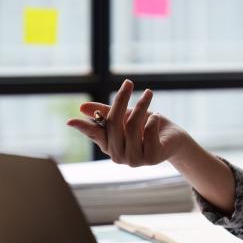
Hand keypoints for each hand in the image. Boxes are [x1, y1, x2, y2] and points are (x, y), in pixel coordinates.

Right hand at [66, 79, 191, 166]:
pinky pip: (149, 131)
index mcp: (109, 145)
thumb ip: (105, 112)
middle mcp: (118, 155)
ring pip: (132, 126)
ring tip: (149, 94)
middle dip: (122, 100)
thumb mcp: (125, 115)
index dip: (83, 127)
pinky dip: (153, 119)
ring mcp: (134, 160)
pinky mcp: (151, 159)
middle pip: (114, 124)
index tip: (70, 121)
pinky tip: (157, 116)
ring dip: (141, 105)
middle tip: (129, 82)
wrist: (172, 137)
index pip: (94, 134)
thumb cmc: (146, 125)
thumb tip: (82, 107)